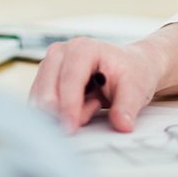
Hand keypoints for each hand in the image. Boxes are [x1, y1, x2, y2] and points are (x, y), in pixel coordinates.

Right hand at [28, 38, 164, 133]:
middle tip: (92, 112)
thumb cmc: (132, 72)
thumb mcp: (137, 88)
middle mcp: (61, 53)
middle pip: (47, 91)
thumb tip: (122, 125)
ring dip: (61, 114)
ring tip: (92, 104)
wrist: (131, 66)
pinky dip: (57, 114)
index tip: (70, 128)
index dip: (68, 106)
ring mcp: (50, 65)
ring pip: (41, 101)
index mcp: (83, 48)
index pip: (69, 80)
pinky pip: (40, 105)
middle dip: (62, 112)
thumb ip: (127, 107)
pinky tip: (81, 106)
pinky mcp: (44, 80)